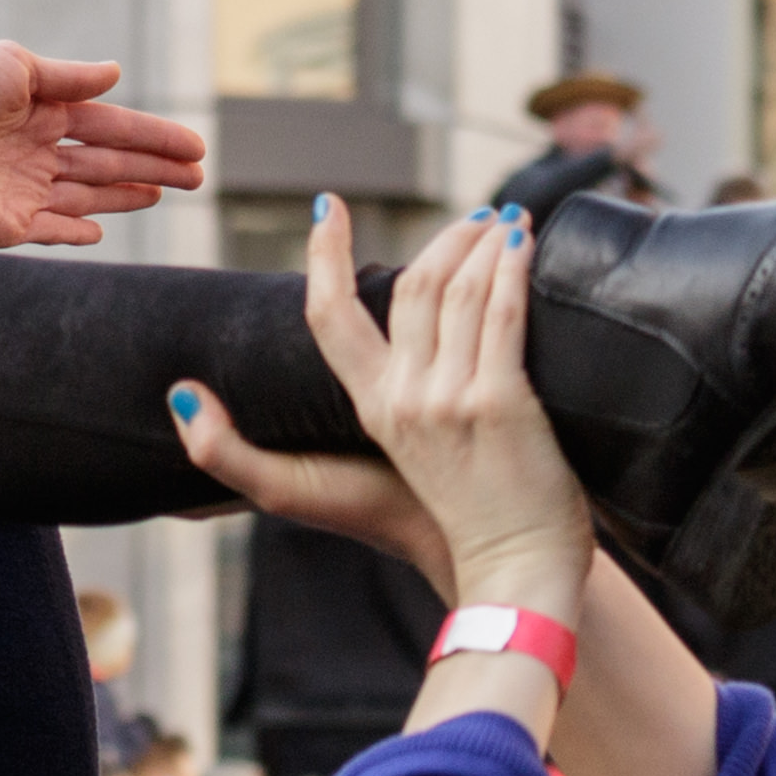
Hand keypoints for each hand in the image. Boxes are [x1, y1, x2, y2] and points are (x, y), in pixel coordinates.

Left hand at [0, 39, 205, 247]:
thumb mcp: (15, 65)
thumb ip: (67, 75)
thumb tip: (116, 73)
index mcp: (38, 109)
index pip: (107, 125)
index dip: (151, 136)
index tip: (194, 146)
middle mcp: (33, 150)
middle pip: (107, 162)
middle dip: (153, 167)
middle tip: (198, 175)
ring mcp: (20, 189)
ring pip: (89, 195)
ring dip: (129, 195)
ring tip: (169, 192)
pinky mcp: (2, 224)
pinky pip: (50, 231)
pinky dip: (76, 231)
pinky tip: (101, 230)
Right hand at [170, 203, 591, 614]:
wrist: (513, 568)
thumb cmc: (466, 514)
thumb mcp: (394, 459)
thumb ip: (372, 406)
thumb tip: (251, 377)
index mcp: (372, 408)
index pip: (328, 316)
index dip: (323, 255)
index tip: (327, 208)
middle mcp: (403, 399)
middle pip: (412, 286)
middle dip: (445, 238)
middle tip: (476, 219)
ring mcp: (450, 400)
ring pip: (460, 289)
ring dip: (486, 242)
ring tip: (509, 223)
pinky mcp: (501, 403)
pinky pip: (503, 312)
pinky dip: (514, 266)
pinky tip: (524, 242)